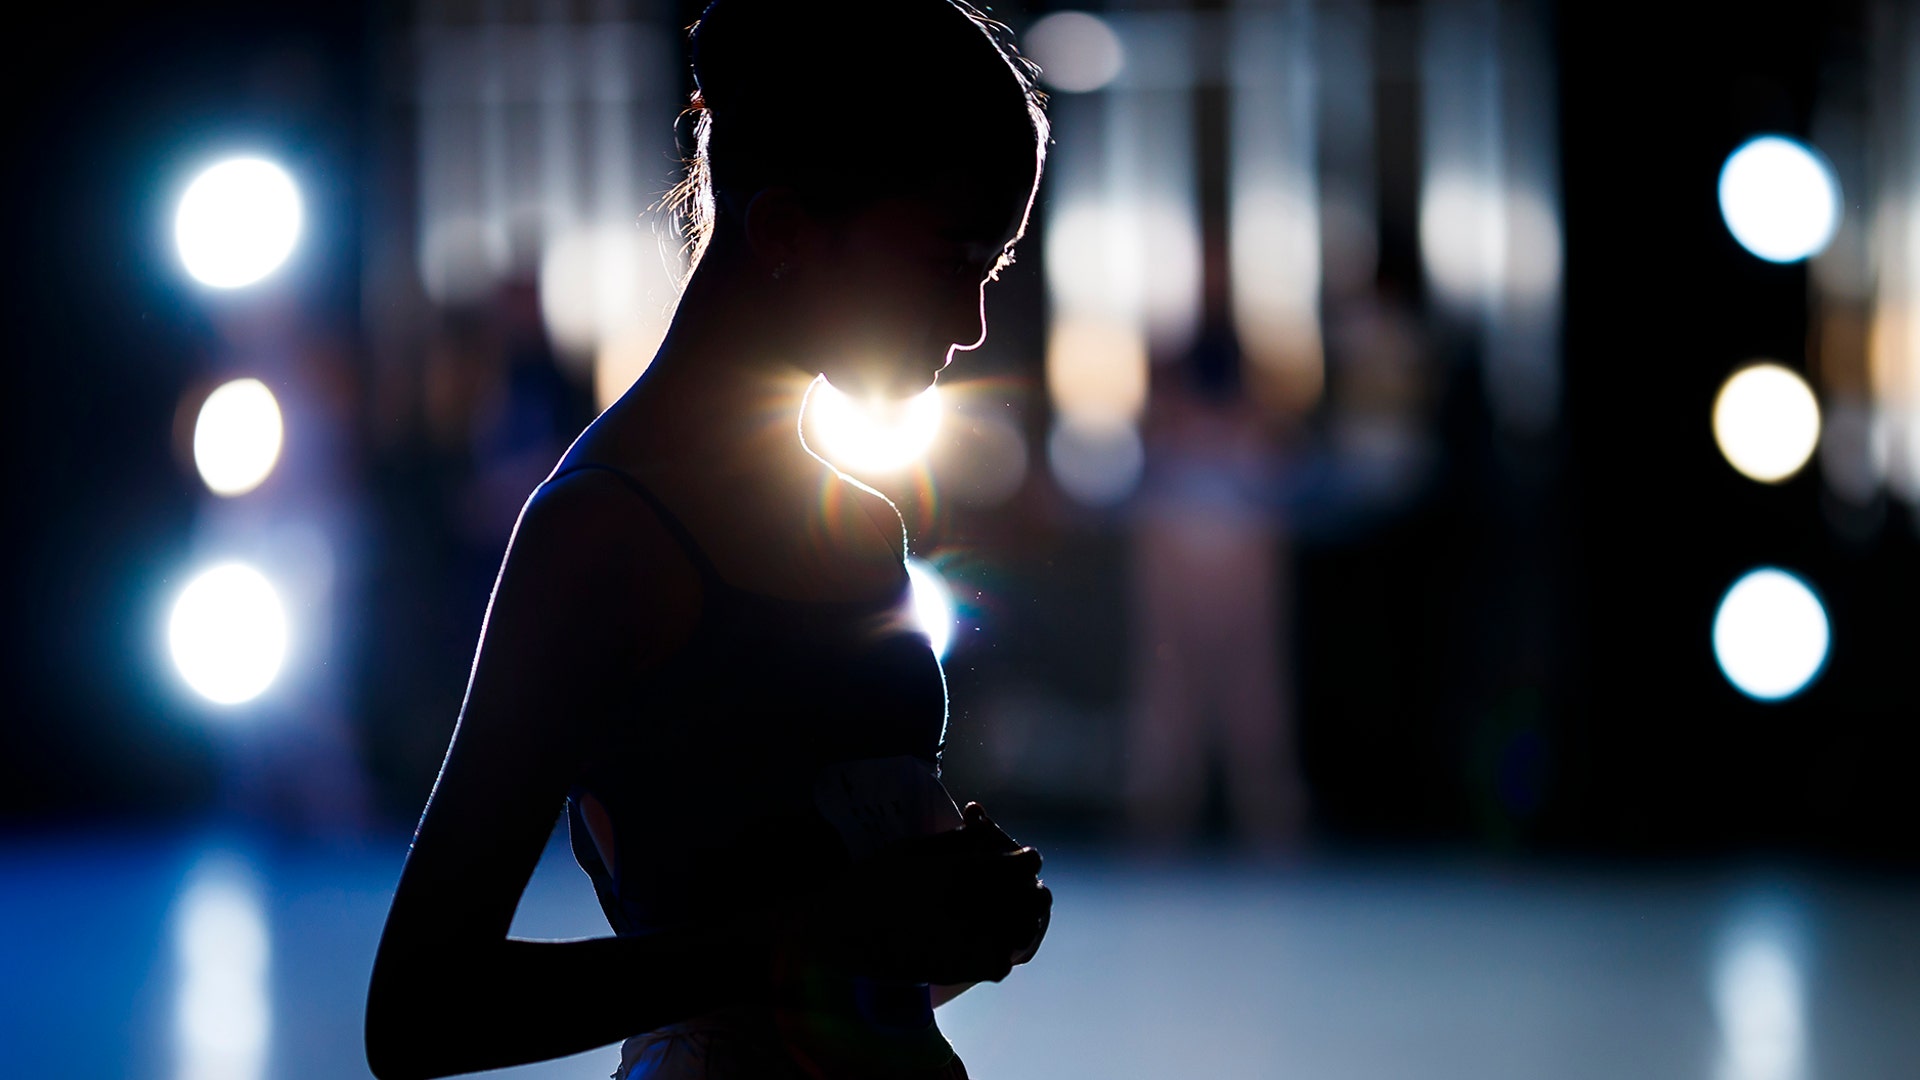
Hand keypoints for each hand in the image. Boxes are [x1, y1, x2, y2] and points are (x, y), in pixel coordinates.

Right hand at [787, 803, 1049, 984]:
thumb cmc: (873, 882)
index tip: (1017, 860)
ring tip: (1001, 915)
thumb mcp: (913, 847)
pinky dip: (997, 954)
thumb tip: (984, 829)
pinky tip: (983, 943)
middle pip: (1032, 899)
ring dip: (1019, 921)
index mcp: (965, 870)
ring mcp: (970, 941)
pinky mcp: (960, 970)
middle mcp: (975, 905)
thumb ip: (955, 839)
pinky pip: (1000, 964)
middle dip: (1026, 891)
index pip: (1026, 864)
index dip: (1024, 860)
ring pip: (1022, 931)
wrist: (842, 931)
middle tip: (1012, 889)